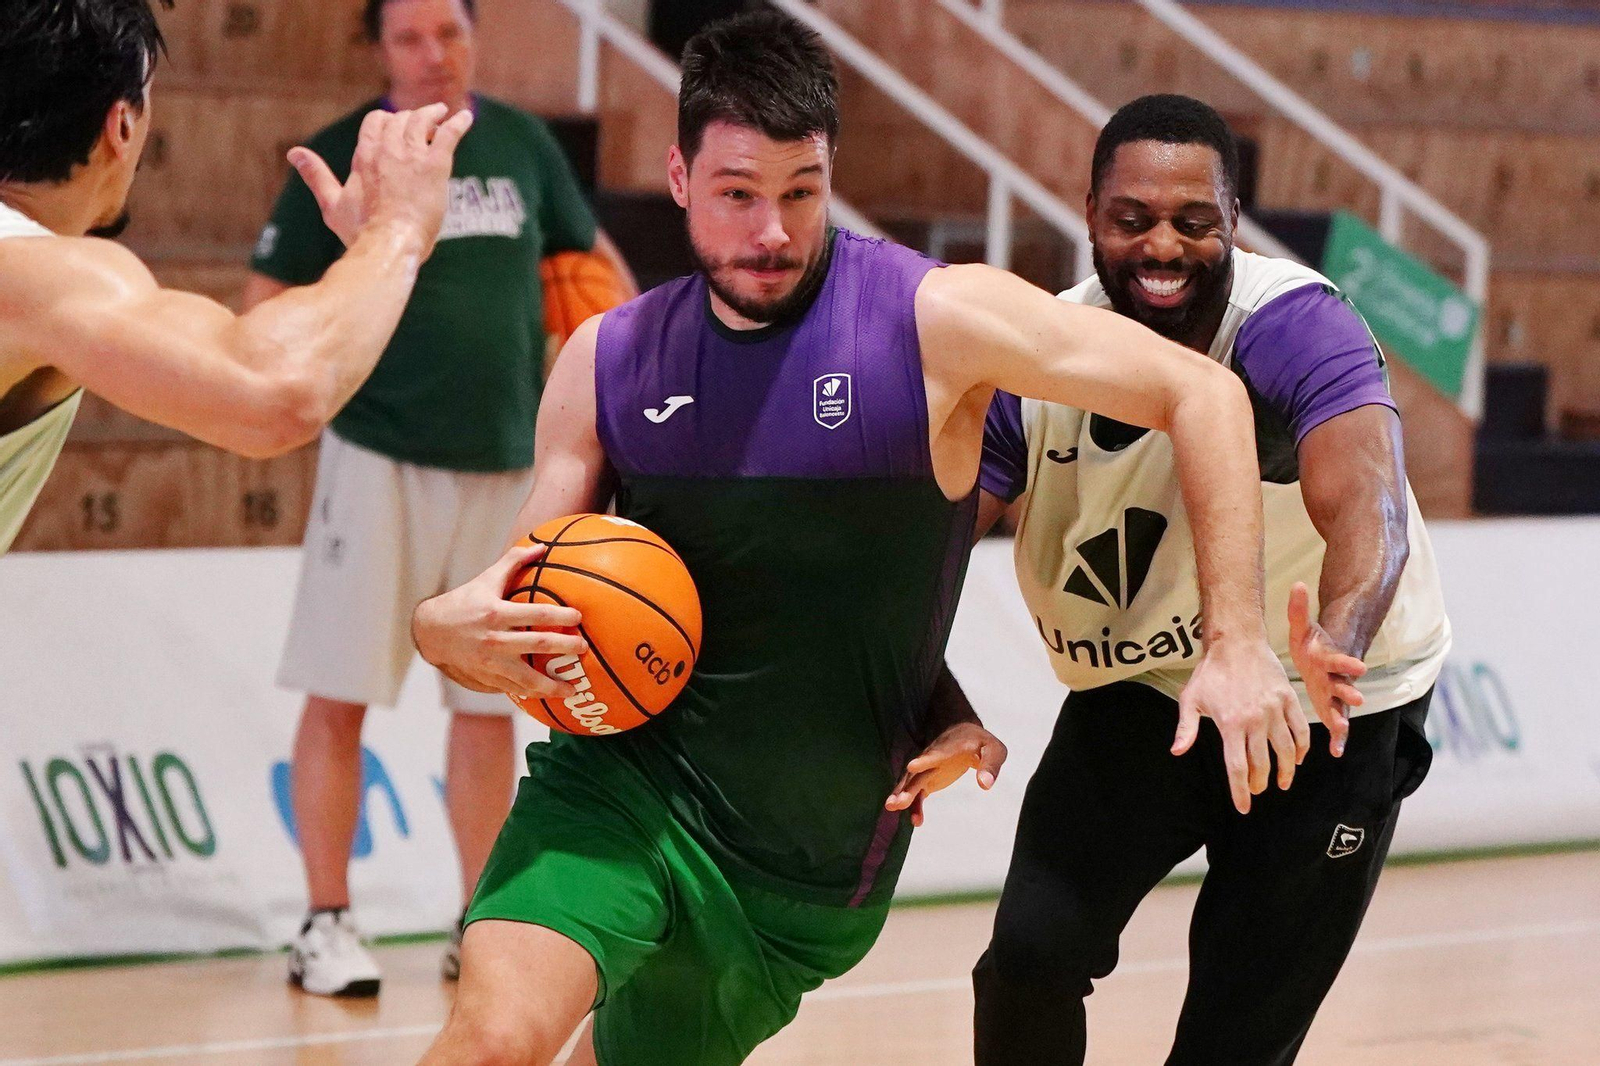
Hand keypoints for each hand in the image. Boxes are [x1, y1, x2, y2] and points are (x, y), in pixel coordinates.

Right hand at [289, 103, 473, 251]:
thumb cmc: (362, 231)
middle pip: (400, 120)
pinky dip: (458, 124)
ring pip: (423, 122)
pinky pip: (449, 135)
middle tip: (421, 121)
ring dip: (432, 114)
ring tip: (441, 113)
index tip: (392, 123)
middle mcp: (388, 149)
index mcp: (364, 156)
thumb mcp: (332, 203)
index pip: (375, 124)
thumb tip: (294, 153)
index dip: (385, 121)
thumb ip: (316, 175)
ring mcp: (413, 155)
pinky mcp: (436, 165)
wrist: (391, 242)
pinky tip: (466, 118)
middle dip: (409, 118)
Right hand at [411, 543, 588, 700]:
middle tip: (584, 648)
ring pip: (527, 678)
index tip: (579, 617)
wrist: (431, 631)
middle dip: (565, 647)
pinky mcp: (486, 679)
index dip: (560, 616)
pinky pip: (513, 690)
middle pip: (537, 645)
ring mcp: (490, 663)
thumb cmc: (464, 602)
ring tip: (571, 690)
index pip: (536, 614)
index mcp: (497, 613)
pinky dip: (531, 694)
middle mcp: (495, 640)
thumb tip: (541, 546)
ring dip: (552, 685)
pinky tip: (547, 696)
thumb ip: (513, 562)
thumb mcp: (487, 579)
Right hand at [884, 722, 1006, 826]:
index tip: (912, 766)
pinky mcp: (928, 779)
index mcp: (951, 747)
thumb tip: (985, 784)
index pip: (937, 753)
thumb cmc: (981, 743)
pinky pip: (918, 793)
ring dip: (903, 794)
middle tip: (898, 800)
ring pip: (912, 782)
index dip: (926, 760)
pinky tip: (916, 821)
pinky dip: (915, 806)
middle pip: (918, 772)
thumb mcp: (994, 750)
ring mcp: (928, 768)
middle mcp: (933, 757)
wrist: (963, 733)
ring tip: (892, 807)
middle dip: (908, 786)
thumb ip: (990, 766)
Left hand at [1174, 636, 1306, 813]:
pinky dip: (1302, 748)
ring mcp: (1275, 710)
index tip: (1244, 807)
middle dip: (1260, 783)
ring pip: (1286, 751)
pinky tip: (1298, 758)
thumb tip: (1177, 751)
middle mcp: (1255, 720)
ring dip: (1285, 771)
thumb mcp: (1191, 698)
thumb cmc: (1210, 672)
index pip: (1237, 768)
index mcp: (1230, 723)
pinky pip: (1301, 730)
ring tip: (1282, 782)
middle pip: (1262, 764)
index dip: (1241, 791)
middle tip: (1258, 790)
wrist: (1237, 642)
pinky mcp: (1289, 700)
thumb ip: (1186, 728)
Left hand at [1287, 582, 1367, 757]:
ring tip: (1341, 730)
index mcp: (1328, 660)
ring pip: (1342, 708)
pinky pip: (1336, 724)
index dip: (1348, 663)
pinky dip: (1338, 738)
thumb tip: (1296, 584)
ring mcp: (1335, 695)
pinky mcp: (1332, 708)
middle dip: (1350, 692)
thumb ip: (1299, 608)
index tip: (1360, 666)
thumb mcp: (1303, 626)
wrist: (1324, 659)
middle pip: (1344, 686)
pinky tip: (1336, 751)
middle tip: (1358, 698)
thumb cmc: (1311, 644)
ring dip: (1342, 718)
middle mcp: (1336, 679)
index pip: (1340, 661)